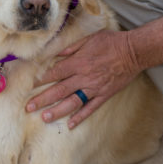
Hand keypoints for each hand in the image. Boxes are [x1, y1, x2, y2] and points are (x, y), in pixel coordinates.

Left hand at [26, 29, 140, 127]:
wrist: (133, 52)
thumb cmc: (111, 42)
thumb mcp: (89, 39)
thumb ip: (71, 47)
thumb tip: (56, 54)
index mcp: (78, 62)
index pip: (55, 73)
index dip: (41, 80)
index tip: (30, 86)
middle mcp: (84, 77)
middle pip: (59, 90)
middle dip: (43, 99)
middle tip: (29, 107)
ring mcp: (94, 88)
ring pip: (72, 102)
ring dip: (58, 111)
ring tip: (45, 118)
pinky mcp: (104, 95)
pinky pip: (91, 108)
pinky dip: (81, 117)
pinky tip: (71, 125)